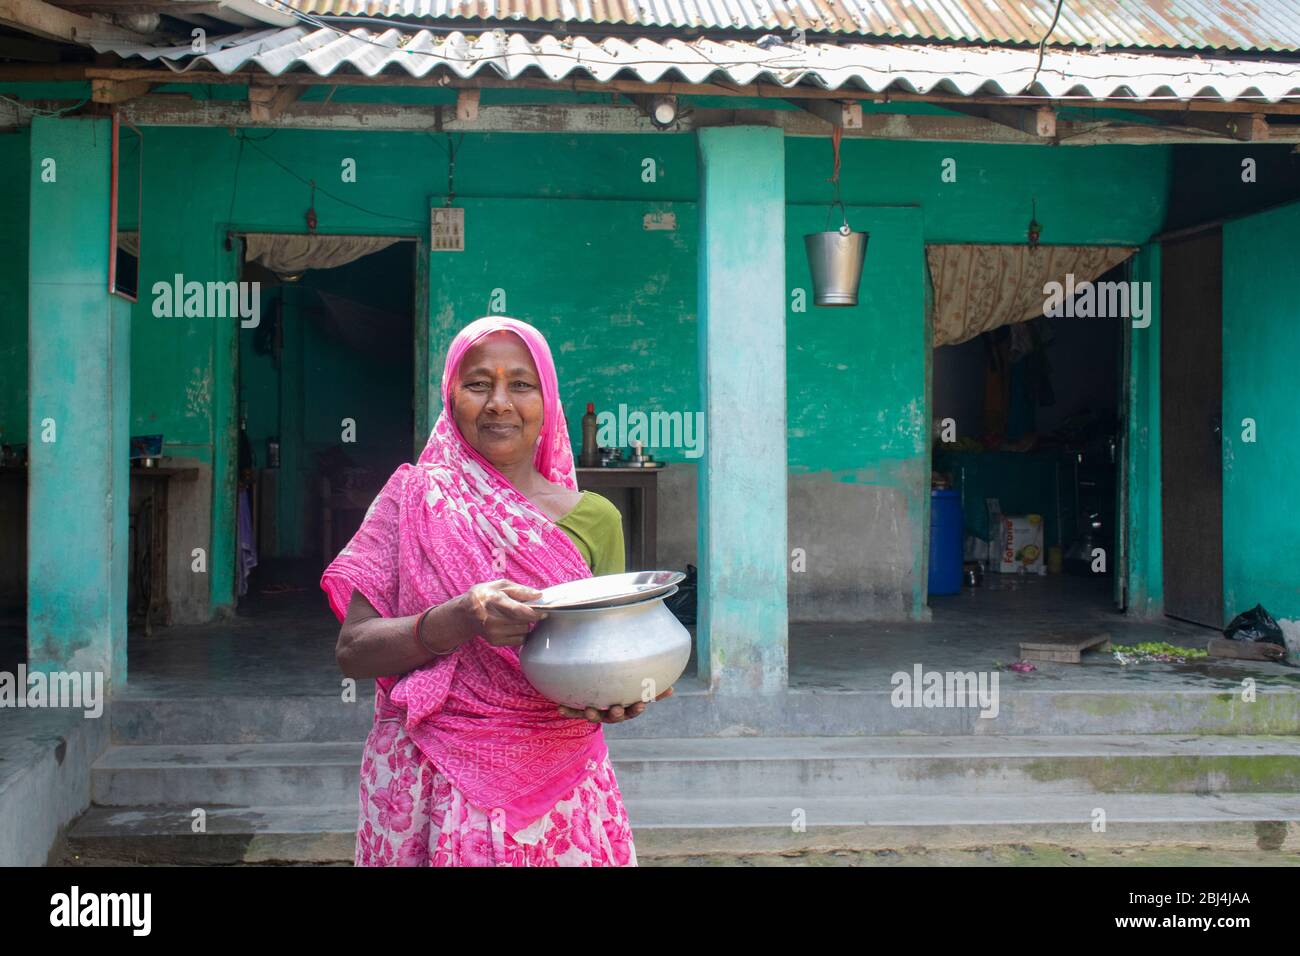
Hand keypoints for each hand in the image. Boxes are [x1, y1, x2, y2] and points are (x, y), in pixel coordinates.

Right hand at [457, 579, 546, 647]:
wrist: (465, 614)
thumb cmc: (484, 596)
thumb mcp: (500, 585)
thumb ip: (521, 590)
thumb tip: (539, 595)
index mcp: (494, 600)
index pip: (518, 611)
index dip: (534, 612)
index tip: (544, 610)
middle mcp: (493, 619)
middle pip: (524, 621)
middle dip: (531, 615)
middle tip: (528, 609)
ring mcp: (493, 632)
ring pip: (523, 631)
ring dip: (525, 624)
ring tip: (516, 616)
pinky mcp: (495, 641)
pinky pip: (519, 640)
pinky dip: (520, 633)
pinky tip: (512, 625)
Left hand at [558, 687, 673, 722]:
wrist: (596, 702)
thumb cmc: (621, 695)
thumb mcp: (636, 693)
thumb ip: (653, 692)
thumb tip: (673, 688)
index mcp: (625, 709)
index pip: (633, 710)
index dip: (636, 708)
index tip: (641, 704)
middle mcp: (611, 714)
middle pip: (615, 717)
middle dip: (616, 713)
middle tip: (617, 708)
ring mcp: (596, 713)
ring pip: (595, 716)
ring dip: (592, 714)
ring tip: (589, 709)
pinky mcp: (580, 711)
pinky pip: (574, 711)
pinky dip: (568, 710)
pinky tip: (559, 707)